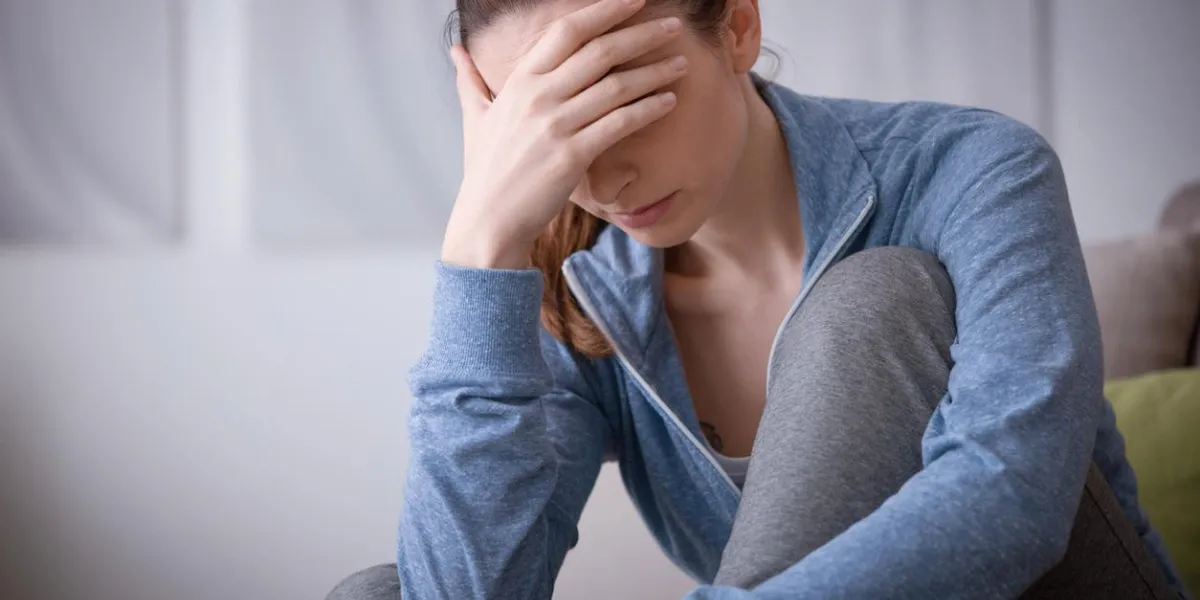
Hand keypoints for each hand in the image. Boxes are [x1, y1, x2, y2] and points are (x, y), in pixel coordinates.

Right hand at [441, 0, 688, 268]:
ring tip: (680, 63)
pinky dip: (648, 109)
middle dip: (641, 34)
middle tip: (671, 25)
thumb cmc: (485, 171)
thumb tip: (456, 51)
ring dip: (654, 71)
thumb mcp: (474, 118)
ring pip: (616, 86)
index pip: (567, 30)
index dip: (604, 11)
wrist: (488, 221)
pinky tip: (669, 101)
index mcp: (518, 81)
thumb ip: (470, 81)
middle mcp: (537, 96)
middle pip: (599, 51)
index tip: (635, 0)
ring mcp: (555, 125)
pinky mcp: (572, 155)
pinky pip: (619, 123)